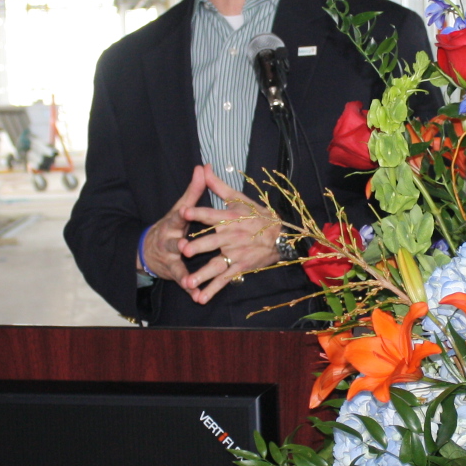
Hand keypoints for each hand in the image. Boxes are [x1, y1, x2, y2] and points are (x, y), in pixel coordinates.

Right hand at [139, 169, 209, 284]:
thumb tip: (203, 166)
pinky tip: (198, 297)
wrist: (147, 249)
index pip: (179, 216)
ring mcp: (170, 258)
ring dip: (184, 273)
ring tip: (191, 281)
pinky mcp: (173, 272)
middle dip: (178, 245)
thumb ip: (194, 190)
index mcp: (173, 223)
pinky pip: (182, 281)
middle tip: (184, 247)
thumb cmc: (171, 225)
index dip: (184, 213)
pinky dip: (190, 290)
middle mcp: (169, 241)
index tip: (186, 212)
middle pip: (174, 243)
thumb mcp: (180, 207)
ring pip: (177, 265)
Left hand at [177, 165, 282, 303]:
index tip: (184, 211)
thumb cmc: (256, 215)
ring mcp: (235, 254)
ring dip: (203, 274)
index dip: (198, 213)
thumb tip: (203, 167)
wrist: (280, 235)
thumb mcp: (238, 198)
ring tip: (189, 282)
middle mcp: (231, 236)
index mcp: (229, 218)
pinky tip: (200, 298)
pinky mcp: (239, 267)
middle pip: (212, 242)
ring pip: (216, 264)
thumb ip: (217, 185)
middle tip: (184, 250)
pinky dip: (212, 289)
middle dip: (199, 246)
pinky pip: (224, 279)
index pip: (211, 214)